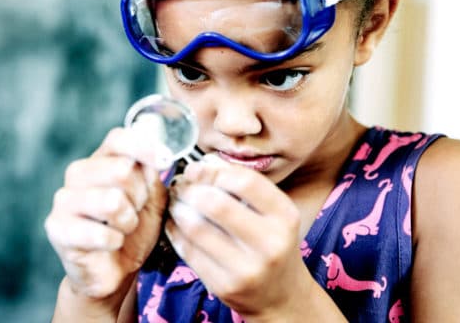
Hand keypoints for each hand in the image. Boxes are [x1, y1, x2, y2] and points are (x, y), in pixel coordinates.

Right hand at [45, 127, 170, 301]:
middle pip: (121, 170)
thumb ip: (152, 174)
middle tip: (136, 211)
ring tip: (123, 229)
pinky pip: (100, 233)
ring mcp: (64, 200)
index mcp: (101, 160)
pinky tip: (110, 245)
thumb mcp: (152, 199)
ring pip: (112, 201)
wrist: (114, 271)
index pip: (118, 138)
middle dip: (140, 196)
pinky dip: (115, 242)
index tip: (164, 161)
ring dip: (129, 221)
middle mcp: (78, 173)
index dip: (145, 147)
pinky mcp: (57, 228)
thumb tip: (157, 153)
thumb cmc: (133, 231)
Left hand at [165, 160, 310, 320]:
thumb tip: (204, 164)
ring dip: (178, 209)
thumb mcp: (272, 213)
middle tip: (181, 185)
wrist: (280, 295)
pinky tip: (175, 222)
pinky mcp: (224, 286)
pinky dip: (175, 231)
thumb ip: (244, 187)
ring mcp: (246, 268)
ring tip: (176, 201)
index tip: (195, 168)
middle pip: (216, 204)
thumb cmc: (271, 243)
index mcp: (285, 217)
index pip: (244, 182)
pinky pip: (188, 251)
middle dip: (190, 189)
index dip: (213, 171)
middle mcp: (270, 243)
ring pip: (197, 228)